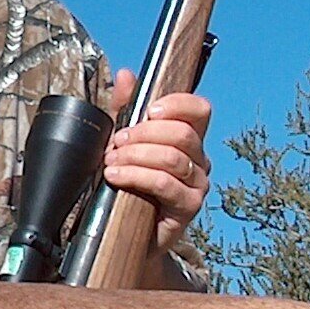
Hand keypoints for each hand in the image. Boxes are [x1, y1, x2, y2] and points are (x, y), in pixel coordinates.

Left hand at [104, 70, 213, 256]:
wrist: (124, 233)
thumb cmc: (128, 184)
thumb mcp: (123, 142)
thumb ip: (125, 108)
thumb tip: (125, 75)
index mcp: (188, 138)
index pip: (199, 110)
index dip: (178, 103)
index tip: (148, 110)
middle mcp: (199, 159)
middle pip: (182, 133)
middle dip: (143, 133)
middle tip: (116, 142)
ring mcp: (197, 184)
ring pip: (172, 157)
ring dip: (136, 156)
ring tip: (110, 162)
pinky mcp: (188, 207)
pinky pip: (165, 184)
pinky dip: (137, 176)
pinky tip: (115, 177)